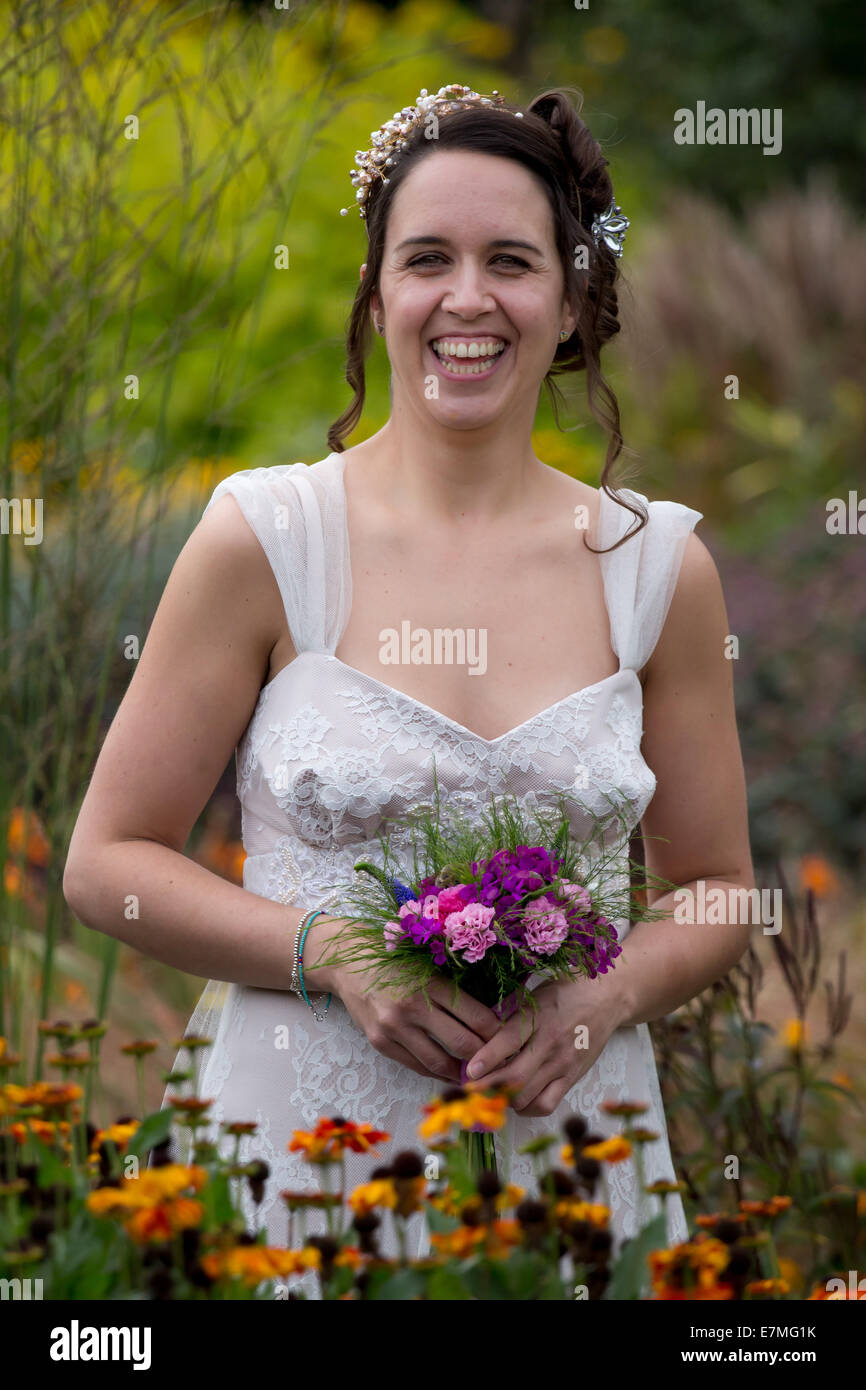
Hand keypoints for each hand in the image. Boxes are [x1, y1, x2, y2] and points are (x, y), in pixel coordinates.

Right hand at [302, 915, 502, 1084]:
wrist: (349, 963)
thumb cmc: (396, 960)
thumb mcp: (429, 966)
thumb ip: (455, 991)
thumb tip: (493, 1021)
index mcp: (432, 982)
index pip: (478, 1017)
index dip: (499, 1034)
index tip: (510, 1040)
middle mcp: (413, 1006)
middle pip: (463, 1044)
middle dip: (485, 1057)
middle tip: (500, 1062)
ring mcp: (394, 1027)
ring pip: (439, 1062)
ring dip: (462, 1072)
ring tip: (478, 1074)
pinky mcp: (380, 1042)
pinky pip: (416, 1066)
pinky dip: (436, 1071)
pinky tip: (450, 1071)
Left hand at [461, 973, 631, 1117]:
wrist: (606, 998)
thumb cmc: (564, 993)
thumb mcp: (535, 996)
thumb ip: (511, 1019)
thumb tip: (480, 1041)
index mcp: (538, 1016)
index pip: (509, 1040)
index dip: (487, 1059)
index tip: (469, 1071)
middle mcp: (550, 1042)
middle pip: (515, 1077)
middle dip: (488, 1089)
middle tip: (471, 1091)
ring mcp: (563, 1063)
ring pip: (527, 1096)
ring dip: (504, 1100)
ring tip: (492, 1093)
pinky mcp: (572, 1077)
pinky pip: (546, 1104)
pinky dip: (527, 1108)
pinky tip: (518, 1100)